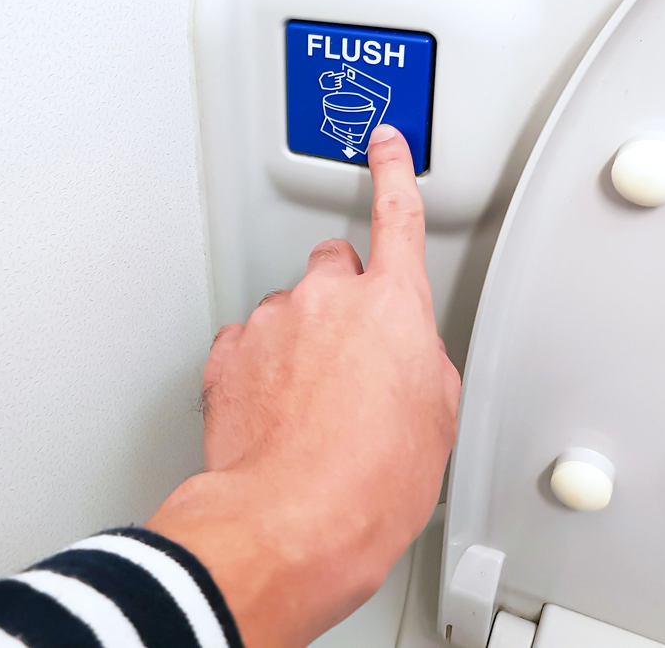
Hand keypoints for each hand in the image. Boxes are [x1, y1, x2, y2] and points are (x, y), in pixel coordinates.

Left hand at [147, 124, 459, 647]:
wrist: (290, 519)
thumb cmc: (369, 485)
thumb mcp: (437, 423)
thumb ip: (423, 364)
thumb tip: (405, 360)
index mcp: (391, 307)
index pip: (397, 217)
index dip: (393, 172)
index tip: (385, 145)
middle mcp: (326, 298)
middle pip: (334, 266)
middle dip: (342, 298)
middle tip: (348, 359)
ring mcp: (271, 321)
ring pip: (288, 310)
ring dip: (298, 340)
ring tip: (308, 405)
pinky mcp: (227, 351)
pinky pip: (249, 343)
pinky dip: (260, 367)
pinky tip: (274, 411)